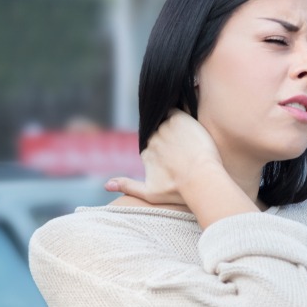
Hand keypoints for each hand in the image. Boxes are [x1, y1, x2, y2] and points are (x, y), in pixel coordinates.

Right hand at [105, 109, 224, 205]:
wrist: (200, 180)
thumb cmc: (178, 191)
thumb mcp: (150, 194)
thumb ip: (128, 187)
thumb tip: (106, 185)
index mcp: (146, 154)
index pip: (154, 147)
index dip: (167, 152)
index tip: (179, 159)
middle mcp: (152, 139)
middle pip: (160, 134)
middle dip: (171, 139)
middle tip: (187, 149)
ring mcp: (164, 128)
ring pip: (168, 122)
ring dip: (177, 128)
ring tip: (190, 140)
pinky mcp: (178, 119)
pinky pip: (176, 112)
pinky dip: (181, 117)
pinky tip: (190, 127)